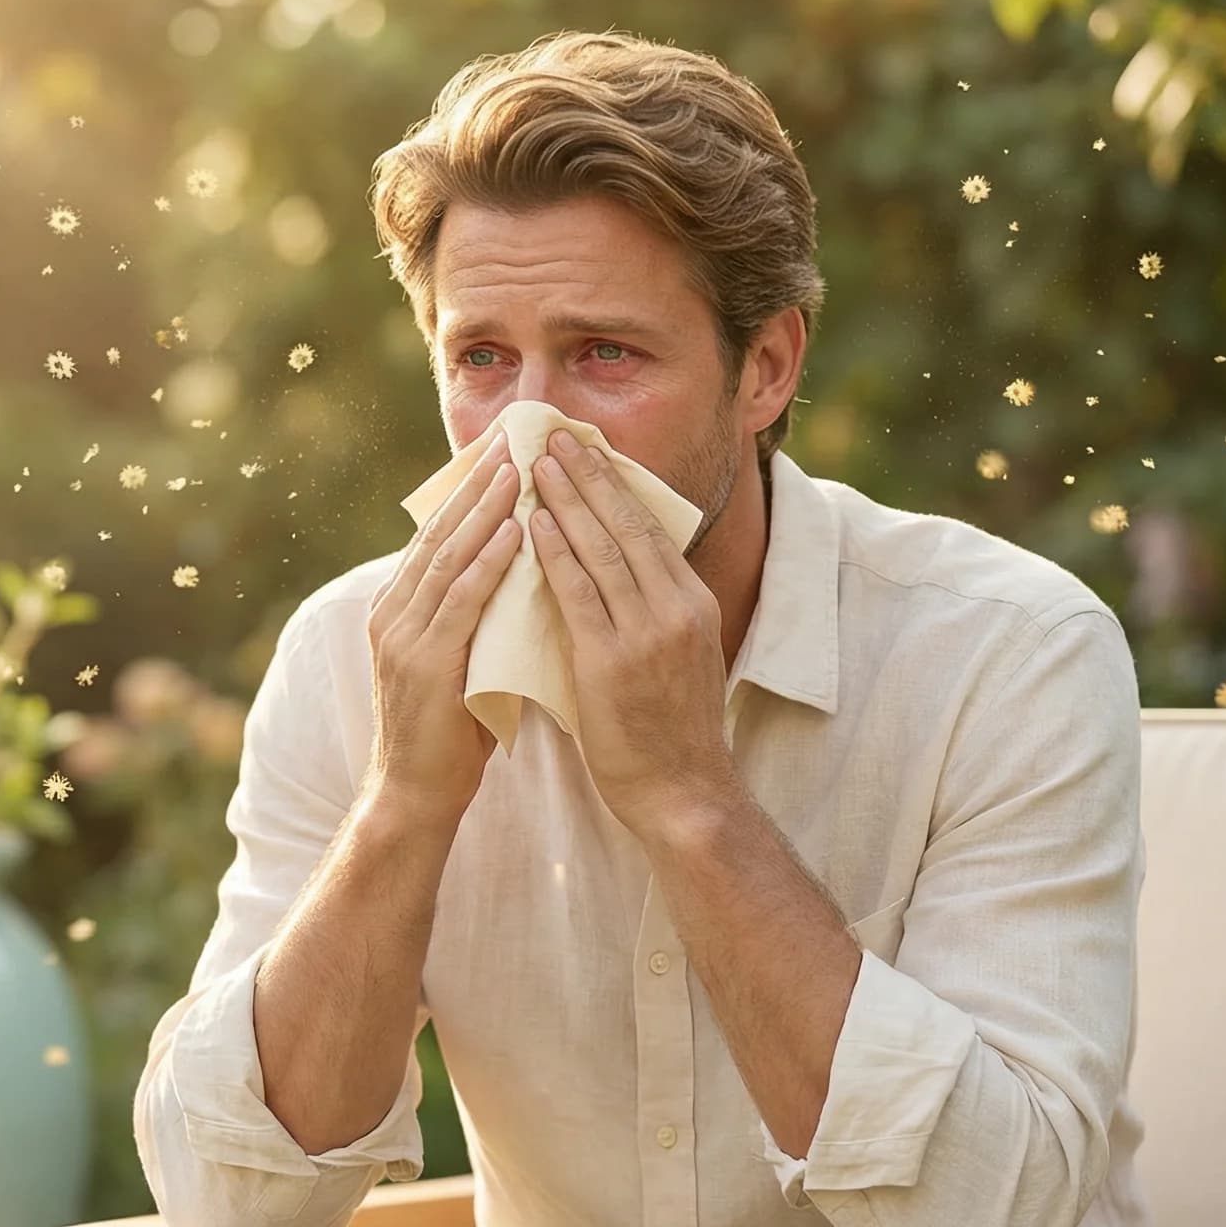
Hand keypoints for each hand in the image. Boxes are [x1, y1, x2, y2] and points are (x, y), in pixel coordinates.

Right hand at [361, 434, 522, 822]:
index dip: (469, 495)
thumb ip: (477, 625)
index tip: (502, 457)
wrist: (414, 797)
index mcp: (400, 612)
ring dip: (485, 510)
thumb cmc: (447, 738)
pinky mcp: (423, 662)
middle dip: (477, 486)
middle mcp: (394, 615)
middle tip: (512, 442)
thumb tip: (520, 586)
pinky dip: (488, 561)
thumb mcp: (461, 666)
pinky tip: (514, 532)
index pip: (437, 539)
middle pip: (438, 535)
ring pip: (448, 557)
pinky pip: (460, 599)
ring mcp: (404, 637)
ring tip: (518, 470)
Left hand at [528, 428, 736, 836]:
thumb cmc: (669, 732)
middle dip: (590, 474)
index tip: (589, 448)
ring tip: (537, 462)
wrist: (683, 792)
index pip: (650, 528)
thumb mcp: (675, 657)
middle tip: (558, 433)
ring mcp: (646, 634)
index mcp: (691, 604)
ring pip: (602, 549)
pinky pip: (578, 595)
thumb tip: (613, 577)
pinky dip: (556, 554)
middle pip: (627, 524)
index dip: (617, 484)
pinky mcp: (611, 662)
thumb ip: (648, 614)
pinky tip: (534, 524)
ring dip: (566, 499)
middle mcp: (675, 609)